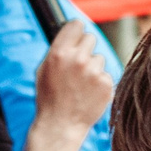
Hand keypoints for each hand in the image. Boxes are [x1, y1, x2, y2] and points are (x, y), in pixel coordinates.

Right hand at [32, 19, 114, 133]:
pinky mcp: (106, 83)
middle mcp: (77, 59)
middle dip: (85, 49)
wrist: (60, 125)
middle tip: (78, 66)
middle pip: (90, 38)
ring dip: (93, 68)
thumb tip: (71, 34)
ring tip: (81, 85)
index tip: (77, 36)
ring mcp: (94, 71)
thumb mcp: (44, 70)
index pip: (76, 25)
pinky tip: (89, 94)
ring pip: (99, 58)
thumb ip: (58, 50)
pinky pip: (106, 74)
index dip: (77, 32)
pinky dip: (100, 83)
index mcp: (59, 53)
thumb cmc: (50, 98)